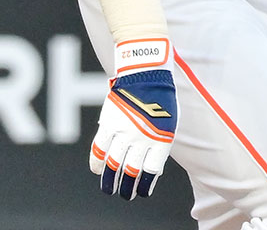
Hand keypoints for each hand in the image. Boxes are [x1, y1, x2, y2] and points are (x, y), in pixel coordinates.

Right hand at [90, 64, 176, 199]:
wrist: (148, 72)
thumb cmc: (162, 96)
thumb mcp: (170, 122)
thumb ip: (160, 143)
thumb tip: (152, 167)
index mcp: (161, 139)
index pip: (151, 171)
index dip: (145, 186)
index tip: (141, 193)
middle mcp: (143, 139)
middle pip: (132, 171)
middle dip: (128, 188)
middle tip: (125, 195)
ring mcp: (124, 131)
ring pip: (113, 163)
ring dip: (110, 180)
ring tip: (109, 189)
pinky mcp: (109, 123)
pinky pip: (99, 148)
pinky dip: (96, 161)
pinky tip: (97, 169)